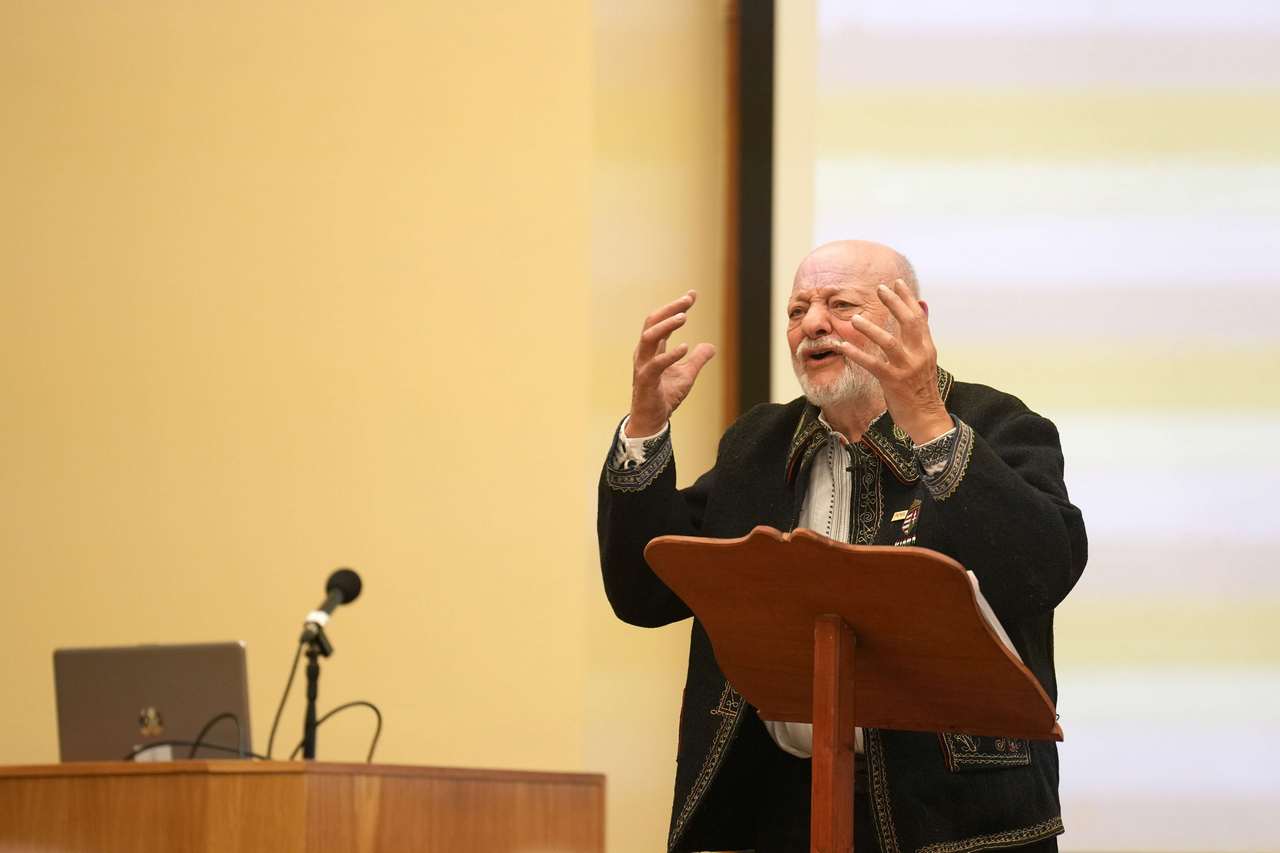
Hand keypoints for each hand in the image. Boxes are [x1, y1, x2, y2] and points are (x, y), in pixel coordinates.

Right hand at [628, 290, 715, 436]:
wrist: (653, 420)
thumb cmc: (665, 396)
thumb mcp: (687, 375)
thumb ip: (697, 359)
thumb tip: (711, 346)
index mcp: (653, 349)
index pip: (662, 321)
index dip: (676, 307)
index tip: (692, 295)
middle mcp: (645, 353)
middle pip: (652, 322)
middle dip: (670, 309)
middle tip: (687, 301)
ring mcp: (644, 366)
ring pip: (648, 338)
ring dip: (666, 326)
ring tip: (683, 317)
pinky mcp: (646, 380)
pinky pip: (656, 364)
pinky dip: (670, 354)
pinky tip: (685, 348)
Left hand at [837, 279, 951, 444]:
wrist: (927, 418)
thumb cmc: (922, 390)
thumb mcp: (925, 360)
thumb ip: (920, 335)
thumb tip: (922, 308)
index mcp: (927, 348)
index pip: (918, 317)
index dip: (907, 299)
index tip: (896, 283)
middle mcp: (919, 354)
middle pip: (908, 322)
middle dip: (894, 303)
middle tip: (879, 289)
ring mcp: (907, 368)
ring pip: (889, 342)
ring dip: (870, 329)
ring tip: (854, 318)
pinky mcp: (893, 381)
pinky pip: (872, 364)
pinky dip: (857, 354)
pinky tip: (843, 347)